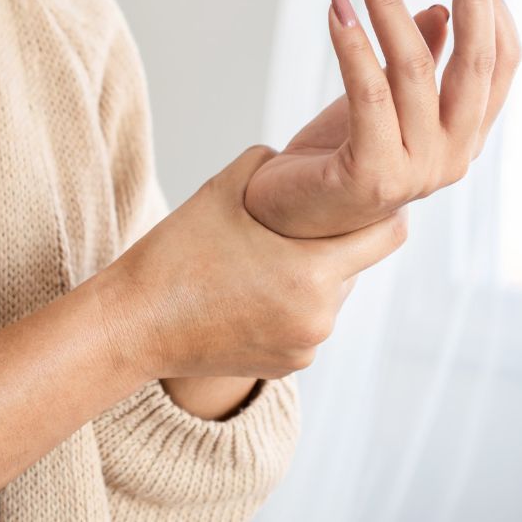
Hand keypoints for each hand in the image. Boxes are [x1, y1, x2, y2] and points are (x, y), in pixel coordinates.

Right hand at [102, 146, 406, 379]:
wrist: (133, 325)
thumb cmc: (175, 255)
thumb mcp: (223, 189)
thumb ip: (271, 163)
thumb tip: (299, 155)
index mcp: (311, 272)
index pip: (388, 235)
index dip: (383, 210)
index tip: (368, 195)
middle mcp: (319, 316)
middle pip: (356, 266)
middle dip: (337, 243)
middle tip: (304, 223)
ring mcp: (305, 347)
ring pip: (332, 297)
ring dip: (313, 276)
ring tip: (269, 259)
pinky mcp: (288, 366)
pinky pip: (308, 325)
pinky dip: (293, 306)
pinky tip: (255, 291)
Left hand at [244, 0, 521, 237]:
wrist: (288, 218)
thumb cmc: (339, 156)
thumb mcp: (385, 101)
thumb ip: (421, 64)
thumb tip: (442, 10)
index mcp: (464, 136)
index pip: (500, 64)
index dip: (494, 6)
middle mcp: (453, 156)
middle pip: (475, 64)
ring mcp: (417, 172)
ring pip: (414, 69)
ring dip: (389, 6)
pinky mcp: (373, 175)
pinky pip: (369, 94)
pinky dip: (353, 45)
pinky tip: (338, 8)